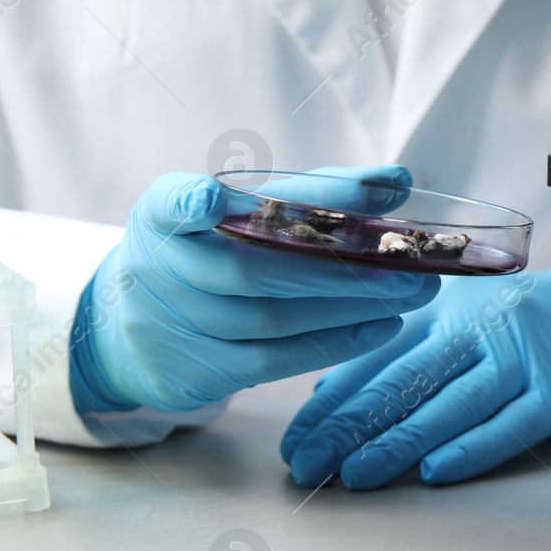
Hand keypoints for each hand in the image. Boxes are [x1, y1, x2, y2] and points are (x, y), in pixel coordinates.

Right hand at [71, 166, 439, 414]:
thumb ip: (314, 192)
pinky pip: (275, 360)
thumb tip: (397, 179)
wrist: (139, 325)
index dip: (187, 203)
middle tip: (404, 258)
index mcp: (164, 213)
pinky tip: (379, 327)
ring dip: (349, 306)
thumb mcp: (240, 209)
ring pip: (272, 319)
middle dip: (336, 265)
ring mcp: (179, 324)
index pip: (173, 204)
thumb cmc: (211, 249)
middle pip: (251, 269)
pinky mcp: (201, 370)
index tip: (207, 199)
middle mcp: (162, 268)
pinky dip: (334, 343)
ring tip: (410, 291)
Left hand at [280, 266, 550, 487]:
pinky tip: (435, 471)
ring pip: (449, 404)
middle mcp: (477, 329)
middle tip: (310, 464)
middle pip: (403, 380)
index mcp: (443, 309)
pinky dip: (471, 449)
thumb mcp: (455, 316)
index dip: (330, 400)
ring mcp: (518, 360)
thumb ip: (397, 351)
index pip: (374, 355)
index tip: (296, 438)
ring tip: (357, 474)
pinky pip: (508, 425)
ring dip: (398, 443)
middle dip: (348, 427)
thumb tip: (330, 390)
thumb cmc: (521, 318)